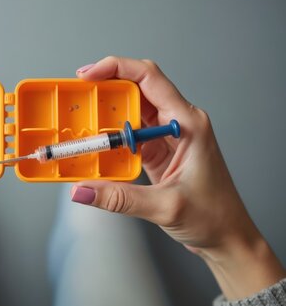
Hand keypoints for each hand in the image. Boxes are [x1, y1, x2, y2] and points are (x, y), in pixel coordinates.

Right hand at [72, 56, 284, 299]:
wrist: (227, 237)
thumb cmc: (214, 216)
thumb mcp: (165, 207)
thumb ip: (119, 198)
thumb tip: (82, 190)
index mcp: (188, 123)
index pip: (150, 78)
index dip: (117, 69)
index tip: (89, 75)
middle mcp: (178, 122)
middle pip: (137, 89)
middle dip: (105, 87)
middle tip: (77, 95)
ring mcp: (167, 135)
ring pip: (131, 109)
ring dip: (105, 111)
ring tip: (80, 117)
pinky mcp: (158, 149)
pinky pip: (129, 132)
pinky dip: (109, 134)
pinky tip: (94, 141)